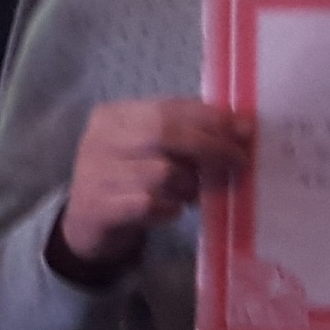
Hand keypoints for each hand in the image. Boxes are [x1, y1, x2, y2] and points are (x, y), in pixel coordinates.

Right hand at [55, 99, 255, 274]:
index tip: (245, 131)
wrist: (85, 223)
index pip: (169, 107)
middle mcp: (99, 139)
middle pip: (164, 134)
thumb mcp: (148, 147)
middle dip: (210, 147)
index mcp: (114, 115)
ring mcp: (95, 173)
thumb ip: (185, 132)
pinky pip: (149, 204)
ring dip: (188, 186)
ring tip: (190, 194)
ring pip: (161, 172)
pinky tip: (171, 212)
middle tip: (239, 162)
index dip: (211, 118)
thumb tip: (241, 127)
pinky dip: (169, 210)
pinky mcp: (99, 207)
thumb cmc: (128, 178)